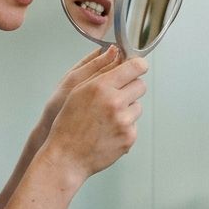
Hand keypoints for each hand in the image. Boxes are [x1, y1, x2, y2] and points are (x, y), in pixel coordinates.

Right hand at [40, 51, 147, 183]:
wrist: (67, 156)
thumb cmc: (68, 122)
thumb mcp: (77, 91)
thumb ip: (99, 71)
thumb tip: (116, 52)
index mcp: (101, 87)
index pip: (134, 67)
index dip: (138, 66)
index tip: (138, 67)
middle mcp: (115, 102)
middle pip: (141, 85)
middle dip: (131, 88)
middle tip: (118, 96)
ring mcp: (124, 121)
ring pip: (138, 106)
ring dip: (127, 109)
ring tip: (107, 118)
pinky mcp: (129, 137)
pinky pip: (134, 124)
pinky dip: (125, 127)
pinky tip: (108, 131)